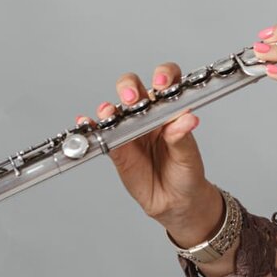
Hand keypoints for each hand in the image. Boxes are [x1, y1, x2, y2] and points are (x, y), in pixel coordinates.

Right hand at [75, 63, 222, 245]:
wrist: (175, 201)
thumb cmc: (187, 172)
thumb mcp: (188, 155)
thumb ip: (183, 137)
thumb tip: (187, 119)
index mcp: (171, 110)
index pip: (168, 82)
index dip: (164, 75)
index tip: (162, 83)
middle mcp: (149, 115)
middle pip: (135, 88)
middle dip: (130, 88)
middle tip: (133, 99)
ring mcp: (131, 130)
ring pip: (116, 109)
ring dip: (110, 107)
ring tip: (110, 113)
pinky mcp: (117, 148)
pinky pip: (102, 134)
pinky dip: (91, 126)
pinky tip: (87, 123)